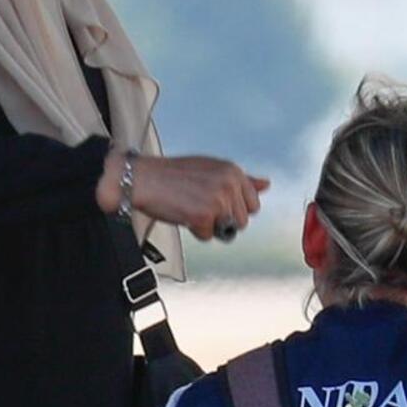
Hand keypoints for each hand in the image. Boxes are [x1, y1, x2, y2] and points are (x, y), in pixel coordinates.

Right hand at [100, 147, 268, 240]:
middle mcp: (229, 184)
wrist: (141, 178)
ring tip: (191, 208)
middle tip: (199, 204)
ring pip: (227, 230)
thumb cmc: (172, 175)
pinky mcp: (204, 216)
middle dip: (222, 218)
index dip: (233, 208)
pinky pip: (208, 236)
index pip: (253, 204)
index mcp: (233, 171)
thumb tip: (266, 184)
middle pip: (242, 221)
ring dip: (210, 225)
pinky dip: (195, 230)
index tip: (214, 202)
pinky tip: (183, 214)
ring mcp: (218, 200)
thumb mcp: (211, 169)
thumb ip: (241, 179)